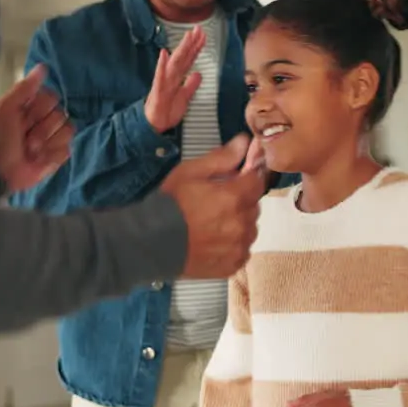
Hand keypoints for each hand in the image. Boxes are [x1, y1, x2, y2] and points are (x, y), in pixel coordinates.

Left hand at [0, 64, 72, 191]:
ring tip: (30, 150)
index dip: (39, 108)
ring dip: (46, 142)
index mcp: (31, 106)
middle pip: (61, 113)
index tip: (23, 117)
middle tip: (25, 138)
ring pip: (67, 131)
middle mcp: (44, 119)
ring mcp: (53, 138)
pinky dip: (51, 155)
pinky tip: (38, 159)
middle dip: (42, 128)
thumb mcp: (6, 109)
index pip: (52, 97)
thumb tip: (43, 67)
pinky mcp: (59, 155)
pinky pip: (67, 149)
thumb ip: (24, 87)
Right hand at [146, 25, 205, 133]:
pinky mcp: (158, 90)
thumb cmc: (168, 110)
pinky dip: (162, 65)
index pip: (189, 59)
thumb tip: (198, 74)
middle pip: (183, 56)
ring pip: (175, 62)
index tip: (203, 35)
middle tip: (199, 28)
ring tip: (188, 36)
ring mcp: (164, 81)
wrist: (155, 124)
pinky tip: (164, 54)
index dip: (196, 47)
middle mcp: (172, 76)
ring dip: (181, 49)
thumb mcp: (185, 97)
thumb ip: (191, 85)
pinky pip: (160, 76)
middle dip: (191, 42)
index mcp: (178, 77)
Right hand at [160, 134, 265, 278]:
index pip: (257, 181)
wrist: (150, 244)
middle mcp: (242, 223)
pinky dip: (234, 244)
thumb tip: (246, 142)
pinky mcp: (233, 264)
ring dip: (239, 222)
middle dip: (241, 200)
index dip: (247, 178)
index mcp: (234, 197)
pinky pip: (243, 249)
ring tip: (213, 223)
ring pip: (250, 228)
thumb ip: (221, 158)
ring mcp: (239, 246)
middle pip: (254, 205)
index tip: (235, 179)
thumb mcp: (190, 172)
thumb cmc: (169, 204)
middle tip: (216, 202)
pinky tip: (214, 240)